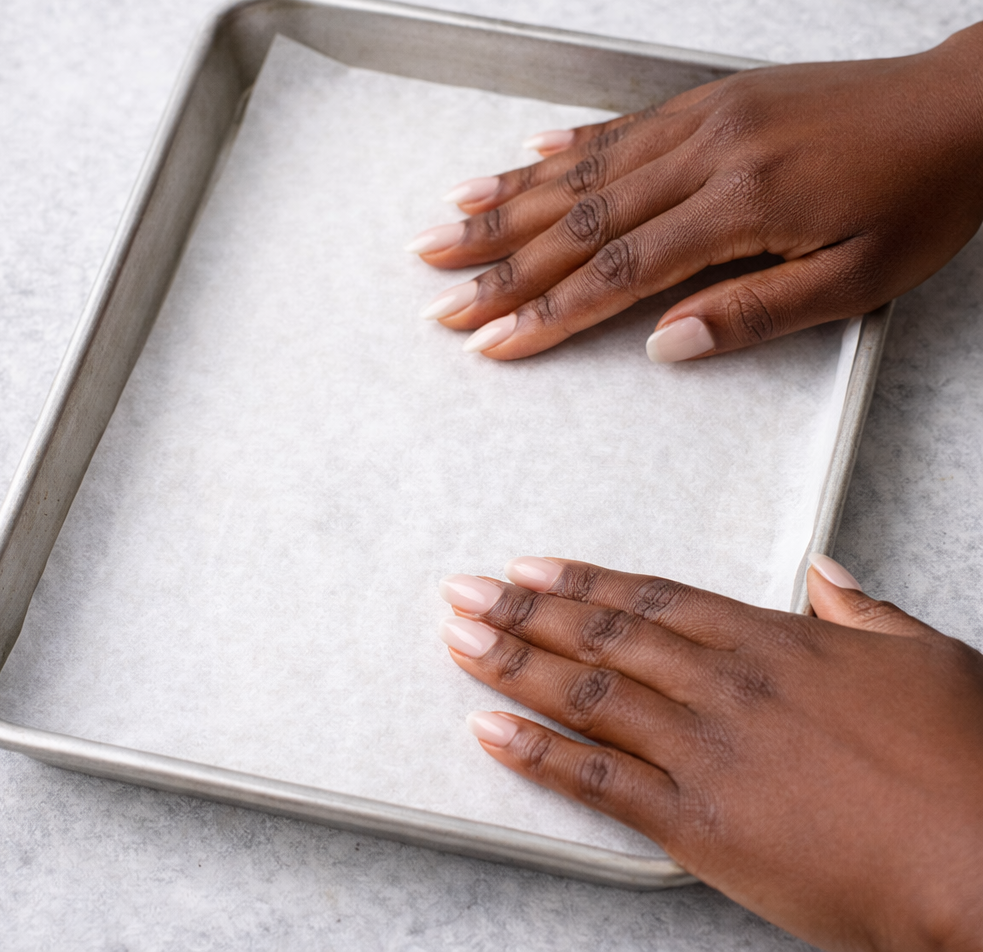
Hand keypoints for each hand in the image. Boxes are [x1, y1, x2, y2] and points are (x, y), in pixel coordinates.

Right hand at [412, 23, 982, 361]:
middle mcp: (705, 154)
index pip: (618, 273)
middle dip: (501, 263)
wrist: (968, 103)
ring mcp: (702, 119)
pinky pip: (620, 125)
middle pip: (579, 220)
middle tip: (437, 290)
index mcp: (741, 206)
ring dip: (508, 202)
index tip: (489, 340)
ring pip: (584, 170)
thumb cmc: (921, 199)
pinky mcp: (709, 100)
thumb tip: (664, 345)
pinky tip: (521, 160)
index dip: (546, 313)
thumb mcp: (859, 280)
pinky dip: (563, 148)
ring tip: (447, 225)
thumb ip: (756, 314)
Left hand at [436, 556, 982, 950]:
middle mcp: (723, 684)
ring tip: (457, 637)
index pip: (652, 598)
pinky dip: (535, 752)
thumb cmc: (968, 759)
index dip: (583, 581)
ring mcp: (704, 750)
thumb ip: (863, 612)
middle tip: (465, 589)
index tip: (531, 566)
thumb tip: (827, 574)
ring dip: (512, 662)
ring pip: (586, 692)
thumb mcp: (928, 658)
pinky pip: (596, 780)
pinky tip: (487, 730)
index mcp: (772, 641)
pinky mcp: (698, 823)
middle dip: (524, 610)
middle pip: (603, 635)